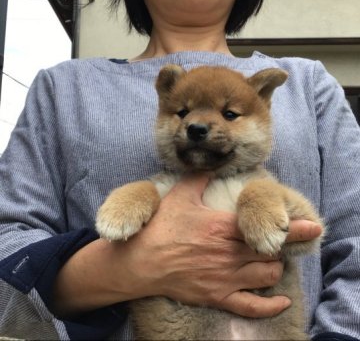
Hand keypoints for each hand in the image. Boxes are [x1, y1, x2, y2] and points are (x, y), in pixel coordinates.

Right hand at [115, 174, 321, 317]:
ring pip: (266, 276)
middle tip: (280, 241)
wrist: (141, 261)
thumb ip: (199, 178)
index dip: (292, 229)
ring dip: (274, 267)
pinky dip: (270, 305)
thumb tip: (211, 164)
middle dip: (282, 247)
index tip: (312, 228)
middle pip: (271, 253)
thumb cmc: (160, 228)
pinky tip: (280, 300)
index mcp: (222, 227)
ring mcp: (225, 278)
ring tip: (270, 259)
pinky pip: (251, 307)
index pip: (266, 228)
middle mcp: (229, 254)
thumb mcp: (179, 196)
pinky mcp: (217, 296)